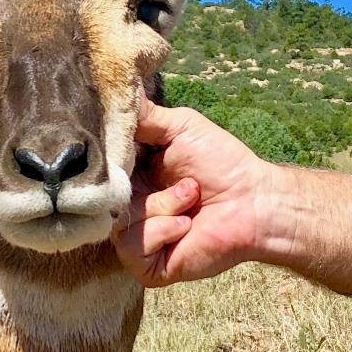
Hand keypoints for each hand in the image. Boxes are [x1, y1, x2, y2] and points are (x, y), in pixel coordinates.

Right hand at [116, 99, 269, 286]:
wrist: (255, 202)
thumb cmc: (223, 163)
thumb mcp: (181, 127)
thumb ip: (144, 114)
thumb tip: (112, 85)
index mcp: (130, 175)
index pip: (96, 167)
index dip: (103, 156)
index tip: (120, 143)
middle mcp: (127, 206)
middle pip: (100, 195)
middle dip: (137, 180)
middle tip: (180, 175)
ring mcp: (136, 237)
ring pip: (119, 221)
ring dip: (162, 205)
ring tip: (191, 197)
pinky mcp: (147, 265)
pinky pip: (133, 246)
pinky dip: (164, 229)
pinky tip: (188, 225)